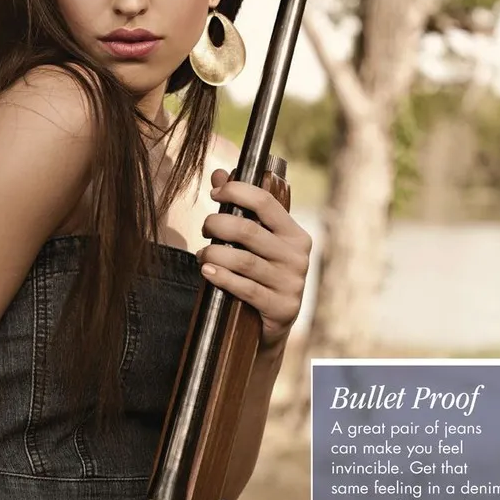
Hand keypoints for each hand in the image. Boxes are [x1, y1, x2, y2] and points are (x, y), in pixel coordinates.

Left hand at [197, 167, 312, 353]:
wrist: (271, 326)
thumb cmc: (260, 276)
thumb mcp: (255, 243)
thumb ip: (240, 209)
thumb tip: (218, 174)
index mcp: (295, 234)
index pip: (266, 202)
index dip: (237, 192)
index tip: (214, 193)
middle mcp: (298, 256)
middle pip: (249, 231)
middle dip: (218, 224)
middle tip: (204, 228)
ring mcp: (292, 283)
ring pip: (244, 260)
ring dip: (215, 253)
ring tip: (202, 254)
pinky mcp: (282, 307)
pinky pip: (246, 288)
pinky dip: (222, 277)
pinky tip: (207, 271)